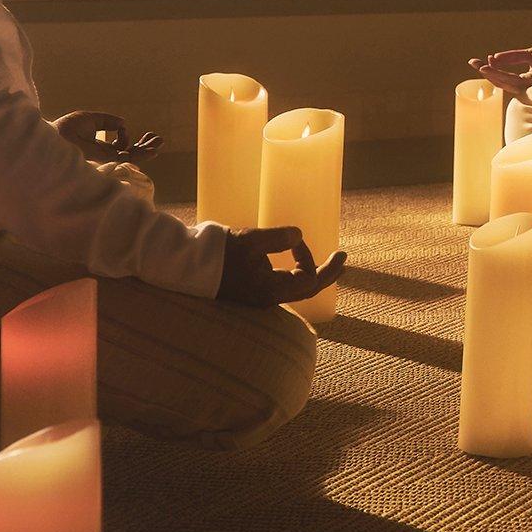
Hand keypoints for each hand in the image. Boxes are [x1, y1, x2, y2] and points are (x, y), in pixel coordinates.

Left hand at [55, 109, 159, 163]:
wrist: (57, 137)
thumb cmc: (66, 128)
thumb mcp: (90, 119)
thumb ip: (107, 121)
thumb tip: (124, 123)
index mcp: (98, 146)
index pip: (119, 146)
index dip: (130, 139)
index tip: (128, 129)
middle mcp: (104, 155)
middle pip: (129, 153)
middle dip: (144, 147)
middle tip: (159, 140)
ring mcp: (107, 159)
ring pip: (131, 158)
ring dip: (147, 151)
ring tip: (160, 143)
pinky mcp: (108, 161)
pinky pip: (128, 159)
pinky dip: (141, 154)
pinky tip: (153, 150)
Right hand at [216, 224, 347, 307]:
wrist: (187, 266)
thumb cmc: (218, 254)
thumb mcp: (249, 240)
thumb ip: (277, 238)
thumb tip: (298, 235)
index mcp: (270, 290)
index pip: (308, 280)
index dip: (313, 260)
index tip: (302, 241)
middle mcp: (268, 297)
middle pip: (307, 289)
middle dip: (328, 273)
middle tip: (344, 257)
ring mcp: (260, 294)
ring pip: (296, 288)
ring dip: (315, 274)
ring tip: (332, 263)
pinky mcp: (253, 288)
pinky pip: (284, 284)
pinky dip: (298, 274)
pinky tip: (300, 265)